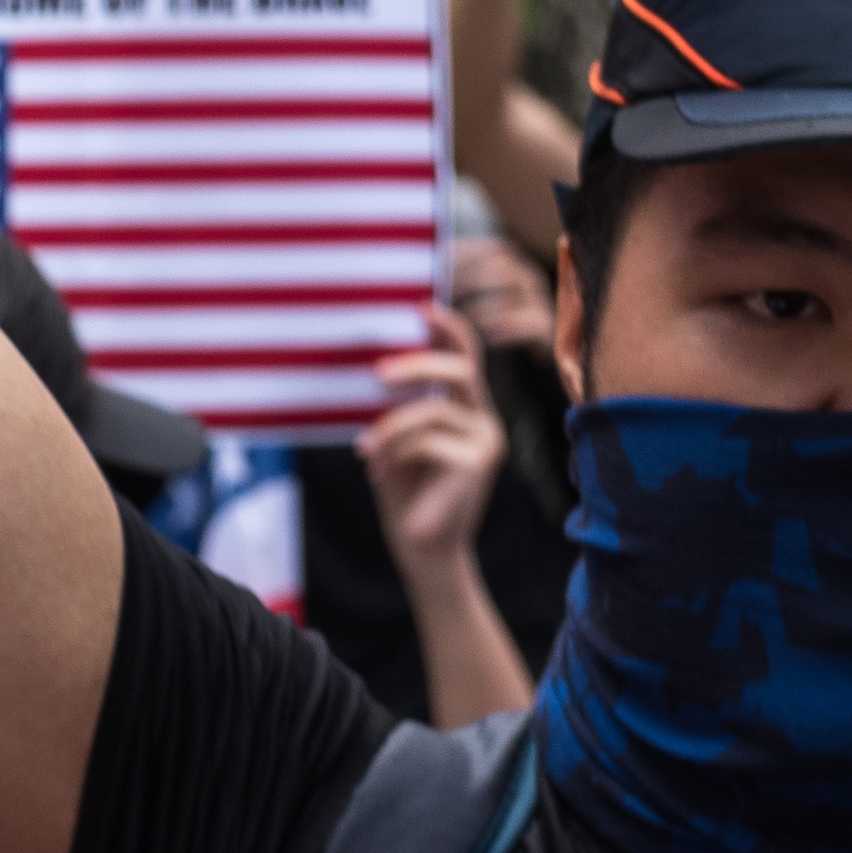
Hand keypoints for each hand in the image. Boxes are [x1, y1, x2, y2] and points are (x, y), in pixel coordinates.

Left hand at [358, 310, 502, 571]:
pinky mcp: (478, 464)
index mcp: (464, 407)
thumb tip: (372, 367)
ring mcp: (485, 440)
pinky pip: (428, 442)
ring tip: (366, 451)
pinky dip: (394, 452)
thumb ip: (395, 407)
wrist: (419, 546)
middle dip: (416, 366)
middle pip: (459, 371)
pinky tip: (378, 471)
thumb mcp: (393, 440)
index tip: (421, 306)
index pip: (465, 356)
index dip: (448, 328)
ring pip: (432, 412)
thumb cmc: (403, 490)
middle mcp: (481, 418)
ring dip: (389, 430)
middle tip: (378, 374)